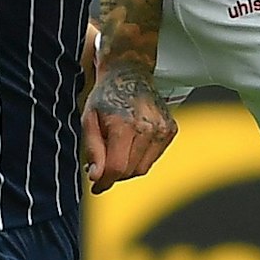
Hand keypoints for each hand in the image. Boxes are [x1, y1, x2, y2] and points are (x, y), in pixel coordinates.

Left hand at [81, 63, 176, 194]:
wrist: (129, 74)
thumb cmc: (107, 95)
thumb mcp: (89, 119)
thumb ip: (93, 150)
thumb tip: (97, 177)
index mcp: (125, 124)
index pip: (117, 167)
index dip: (104, 181)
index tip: (97, 186)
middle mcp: (147, 127)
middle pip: (130, 171)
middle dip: (114, 174)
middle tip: (103, 165)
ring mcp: (162, 129)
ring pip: (143, 168)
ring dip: (128, 167)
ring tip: (116, 151)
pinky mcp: (170, 130)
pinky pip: (154, 158)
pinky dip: (141, 158)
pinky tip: (131, 144)